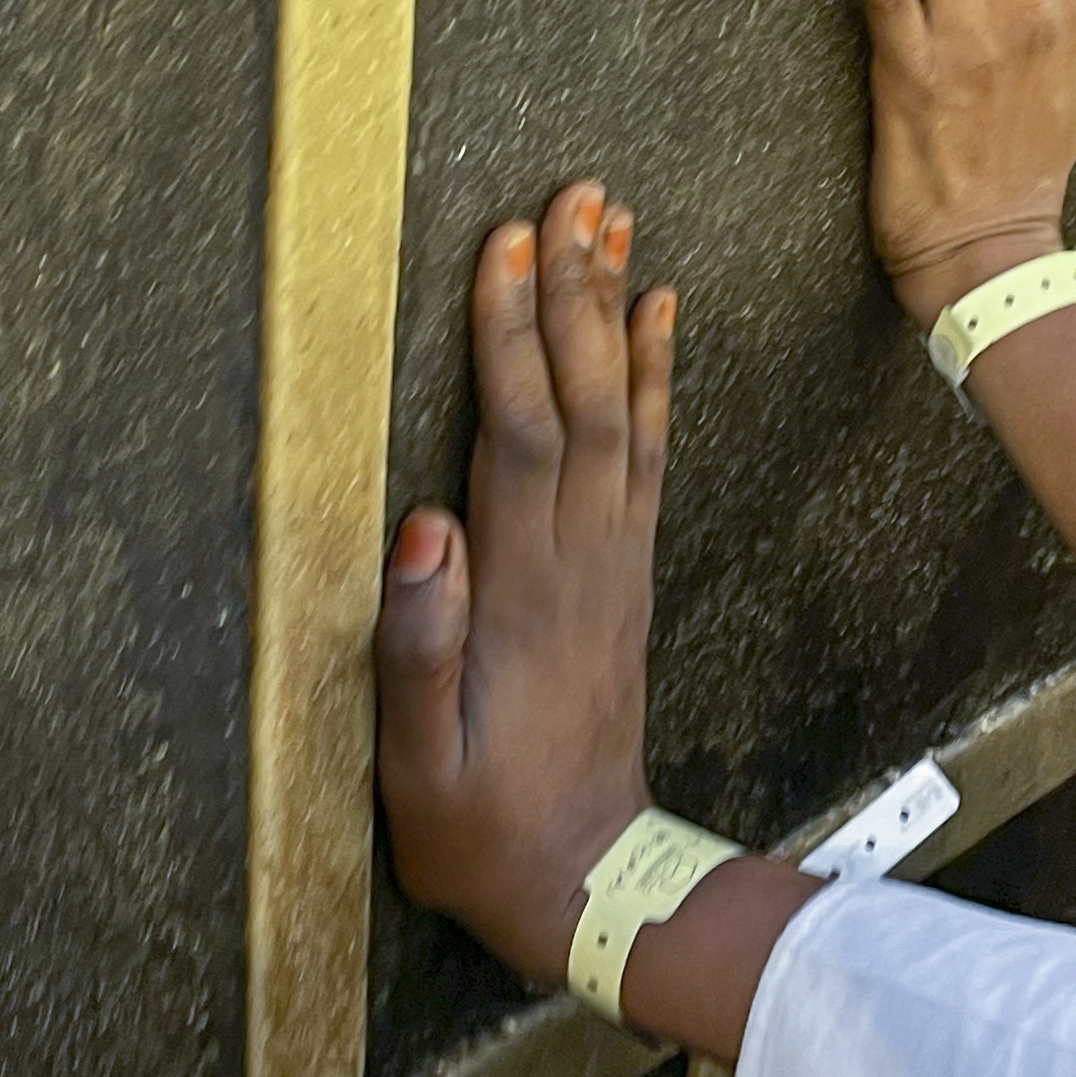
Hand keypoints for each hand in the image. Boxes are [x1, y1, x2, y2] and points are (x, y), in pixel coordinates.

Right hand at [374, 189, 674, 985]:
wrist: (588, 881)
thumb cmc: (481, 828)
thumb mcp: (419, 762)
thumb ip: (419, 647)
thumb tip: (420, 528)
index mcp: (521, 593)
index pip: (516, 435)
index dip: (511, 336)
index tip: (507, 245)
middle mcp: (580, 561)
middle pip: (579, 402)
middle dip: (572, 294)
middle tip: (574, 195)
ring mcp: (613, 565)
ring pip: (619, 416)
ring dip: (616, 317)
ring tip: (617, 224)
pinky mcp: (627, 577)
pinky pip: (646, 458)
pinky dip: (652, 382)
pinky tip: (657, 320)